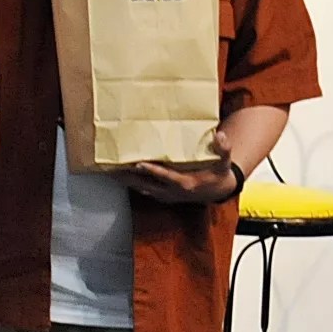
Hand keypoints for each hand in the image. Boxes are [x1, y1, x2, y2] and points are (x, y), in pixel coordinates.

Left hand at [114, 130, 237, 204]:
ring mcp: (166, 195)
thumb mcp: (224, 162)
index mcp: (185, 183)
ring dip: (126, 180)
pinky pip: (143, 190)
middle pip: (145, 184)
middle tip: (111, 167)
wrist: (219, 191)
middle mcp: (172, 192)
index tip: (138, 163)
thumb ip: (223, 149)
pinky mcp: (162, 196)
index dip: (152, 170)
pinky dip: (131, 183)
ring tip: (109, 171)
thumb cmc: (219, 174)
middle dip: (128, 176)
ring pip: (141, 188)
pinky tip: (120, 176)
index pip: (165, 176)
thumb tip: (220, 135)